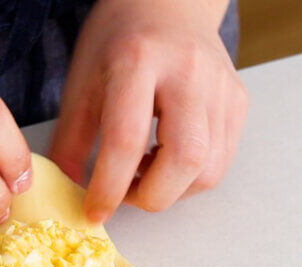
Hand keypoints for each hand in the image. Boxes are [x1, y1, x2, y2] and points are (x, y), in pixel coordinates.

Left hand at [49, 0, 247, 221]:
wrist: (168, 2)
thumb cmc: (118, 42)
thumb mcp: (81, 82)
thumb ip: (71, 141)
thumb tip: (64, 193)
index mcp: (138, 61)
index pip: (126, 139)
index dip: (108, 187)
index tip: (94, 211)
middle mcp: (189, 72)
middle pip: (185, 159)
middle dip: (151, 195)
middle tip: (125, 191)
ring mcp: (221, 87)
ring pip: (209, 170)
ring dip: (172, 189)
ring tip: (144, 171)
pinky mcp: (238, 101)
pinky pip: (221, 161)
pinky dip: (191, 177)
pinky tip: (165, 159)